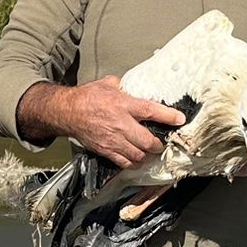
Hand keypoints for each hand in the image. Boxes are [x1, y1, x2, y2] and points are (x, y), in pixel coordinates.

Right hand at [60, 77, 187, 167]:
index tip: (180, 119)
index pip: (151, 111)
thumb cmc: (86, 96)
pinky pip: (125, 162)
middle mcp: (121, 124)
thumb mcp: (108, 84)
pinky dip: (134, 163)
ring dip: (147, 155)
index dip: (168, 116)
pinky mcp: (106, 150)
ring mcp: (113, 140)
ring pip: (138, 155)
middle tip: (161, 142)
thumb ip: (124, 86)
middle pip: (148, 141)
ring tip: (149, 151)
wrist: (66, 112)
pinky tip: (137, 158)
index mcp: (123, 105)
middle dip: (159, 144)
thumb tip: (133, 86)